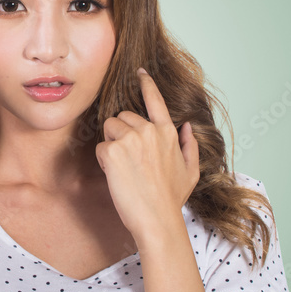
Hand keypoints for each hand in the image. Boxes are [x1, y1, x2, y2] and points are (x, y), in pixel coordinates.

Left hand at [95, 67, 199, 241]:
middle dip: (120, 132)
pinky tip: (116, 175)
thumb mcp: (190, 171)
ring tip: (123, 167)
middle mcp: (149, 131)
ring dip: (111, 144)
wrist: (157, 220)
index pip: (155, 100)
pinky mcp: (112, 152)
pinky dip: (103, 160)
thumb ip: (189, 145)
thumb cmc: (171, 199)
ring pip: (109, 128)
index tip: (140, 71)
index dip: (146, 83)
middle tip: (128, 158)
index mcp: (168, 132)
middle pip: (122, 116)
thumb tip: (186, 126)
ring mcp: (130, 140)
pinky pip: (100, 147)